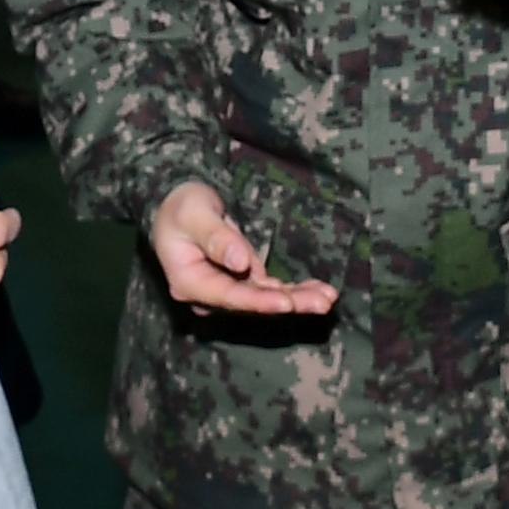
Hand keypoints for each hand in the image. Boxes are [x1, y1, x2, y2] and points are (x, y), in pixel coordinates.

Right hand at [149, 181, 338, 316]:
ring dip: (297, 299)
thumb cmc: (183, 206)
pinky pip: (269, 289)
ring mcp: (226, 290)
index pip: (229, 296)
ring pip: (264, 298)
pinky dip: (293, 290)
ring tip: (328, 297)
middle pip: (251, 303)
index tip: (286, 303)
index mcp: (189, 282)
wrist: (179, 206)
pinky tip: (318, 291)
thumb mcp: (194, 214)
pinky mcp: (241, 282)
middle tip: (322, 303)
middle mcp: (208, 295)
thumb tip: (239, 263)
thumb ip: (216, 238)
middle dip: (289, 303)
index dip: (259, 301)